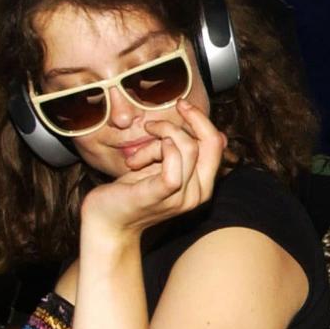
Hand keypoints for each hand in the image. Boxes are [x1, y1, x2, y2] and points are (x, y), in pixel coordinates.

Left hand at [80, 99, 226, 237]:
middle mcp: (199, 193)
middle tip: (160, 117)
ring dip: (158, 140)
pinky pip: (172, 165)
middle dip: (190, 119)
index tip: (181, 105)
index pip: (216, 143)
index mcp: (203, 185)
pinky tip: (137, 160)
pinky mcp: (160, 196)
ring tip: (136, 156)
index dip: (201, 119)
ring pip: (186, 147)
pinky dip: (159, 151)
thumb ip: (186, 153)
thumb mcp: (164, 167)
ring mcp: (182, 198)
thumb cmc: (132, 192)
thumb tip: (221, 136)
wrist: (107, 223)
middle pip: (210, 142)